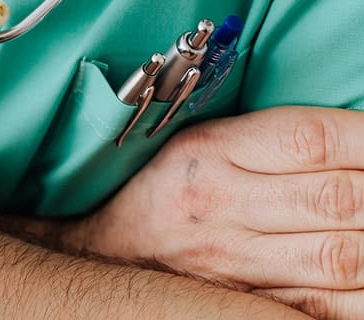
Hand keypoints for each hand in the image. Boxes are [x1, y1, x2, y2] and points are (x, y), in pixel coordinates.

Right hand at [69, 106, 363, 318]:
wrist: (103, 252)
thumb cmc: (165, 187)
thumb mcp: (203, 142)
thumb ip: (275, 139)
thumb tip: (359, 141)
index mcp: (211, 151)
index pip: (310, 138)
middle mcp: (222, 205)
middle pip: (337, 199)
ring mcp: (235, 262)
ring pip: (343, 258)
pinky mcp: (248, 304)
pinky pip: (327, 306)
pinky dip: (363, 293)